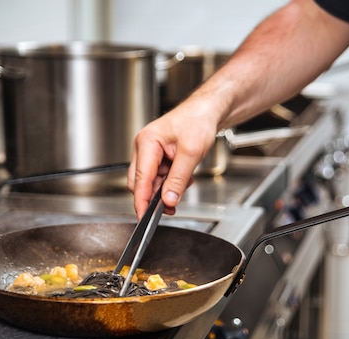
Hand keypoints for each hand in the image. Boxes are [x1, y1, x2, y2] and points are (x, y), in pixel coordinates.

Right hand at [127, 100, 218, 217]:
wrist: (208, 111)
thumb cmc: (198, 121)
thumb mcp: (191, 153)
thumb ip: (178, 179)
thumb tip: (168, 200)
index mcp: (147, 142)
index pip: (140, 179)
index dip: (142, 201)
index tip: (144, 217)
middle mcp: (145, 147)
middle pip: (141, 182)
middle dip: (155, 196)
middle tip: (171, 205)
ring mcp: (150, 152)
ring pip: (151, 181)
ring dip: (166, 188)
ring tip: (185, 183)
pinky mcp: (158, 156)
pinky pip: (159, 176)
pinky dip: (170, 182)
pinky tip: (184, 177)